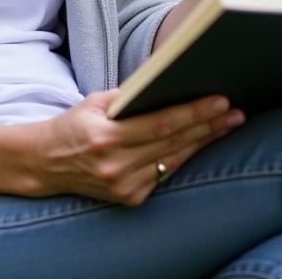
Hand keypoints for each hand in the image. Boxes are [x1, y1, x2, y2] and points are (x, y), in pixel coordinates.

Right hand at [28, 91, 243, 205]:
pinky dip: (183, 156)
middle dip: (208, 126)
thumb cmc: (74, 124)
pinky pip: (164, 174)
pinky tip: (201, 142)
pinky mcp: (129, 199)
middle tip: (235, 112)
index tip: (219, 100)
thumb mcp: (95, 101)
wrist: (47, 163)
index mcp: (106, 136)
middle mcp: (116, 165)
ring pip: (174, 160)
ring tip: (228, 125)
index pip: (161, 124)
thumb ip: (129, 96)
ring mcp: (124, 186)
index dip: (194, 113)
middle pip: (174, 143)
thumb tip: (168, 82)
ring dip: (204, 142)